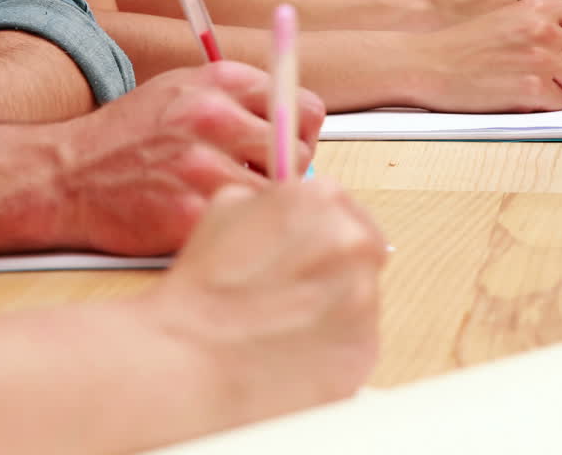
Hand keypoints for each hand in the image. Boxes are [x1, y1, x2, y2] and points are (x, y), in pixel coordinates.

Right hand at [47, 62, 325, 254]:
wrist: (65, 176)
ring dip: (259, 202)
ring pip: (276, 193)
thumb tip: (295, 127)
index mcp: (219, 82)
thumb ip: (239, 101)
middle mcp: (215, 116)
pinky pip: (242, 223)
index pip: (301, 105)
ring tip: (224, 199)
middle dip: (286, 170)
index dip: (299, 133)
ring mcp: (203, 165)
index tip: (286, 148)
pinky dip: (232, 227)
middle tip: (256, 182)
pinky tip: (204, 220)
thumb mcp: (181, 92)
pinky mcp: (191, 212)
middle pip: (299, 149)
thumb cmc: (126, 139)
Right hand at [145, 179, 385, 424]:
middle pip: (359, 247)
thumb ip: (268, 201)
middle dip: (331, 263)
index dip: (318, 227)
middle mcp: (353, 244)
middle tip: (293, 285)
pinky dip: (331, 342)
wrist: (196, 360)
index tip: (306, 244)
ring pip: (358, 295)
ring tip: (285, 320)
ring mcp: (365, 298)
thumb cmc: (203, 290)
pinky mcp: (364, 348)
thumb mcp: (223, 211)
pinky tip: (294, 346)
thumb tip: (282, 206)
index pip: (340, 204)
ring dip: (332, 303)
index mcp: (321, 201)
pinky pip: (355, 339)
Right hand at [411, 0, 561, 112]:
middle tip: (534, 73)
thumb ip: (536, 22)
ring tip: (527, 85)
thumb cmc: (460, 44)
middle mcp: (545, 28)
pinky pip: (559, 102)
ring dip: (558, 86)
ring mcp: (542, 59)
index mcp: (537, 5)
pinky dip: (541, 105)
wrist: (427, 64)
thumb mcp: (503, 16)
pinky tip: (516, 96)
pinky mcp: (534, 88)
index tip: (553, 49)